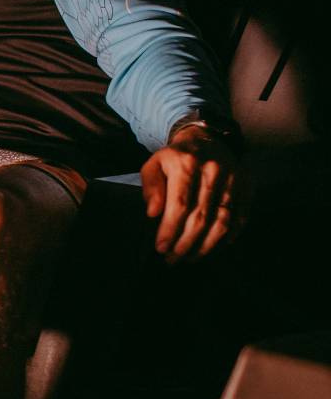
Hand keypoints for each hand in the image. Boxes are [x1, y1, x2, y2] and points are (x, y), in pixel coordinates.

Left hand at [140, 124, 246, 262]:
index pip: (179, 205)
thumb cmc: (176, 158)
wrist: (207, 139)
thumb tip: (153, 214)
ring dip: (206, 245)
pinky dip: (228, 236)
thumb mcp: (154, 165)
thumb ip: (151, 188)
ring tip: (191, 258)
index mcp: (186, 164)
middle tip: (173, 259)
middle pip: (201, 217)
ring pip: (222, 221)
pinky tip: (214, 247)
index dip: (170, 230)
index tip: (161, 248)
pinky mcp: (247, 187)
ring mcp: (233, 180)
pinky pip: (240, 217)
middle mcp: (213, 171)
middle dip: (185, 243)